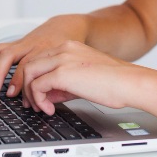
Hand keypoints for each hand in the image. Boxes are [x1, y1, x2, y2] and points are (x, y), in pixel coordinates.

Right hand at [0, 15, 86, 96]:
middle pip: (10, 56)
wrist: (69, 27)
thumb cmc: (70, 51)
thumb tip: (47, 105)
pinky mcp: (17, 42)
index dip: (24, 86)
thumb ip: (60, 84)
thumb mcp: (71, 67)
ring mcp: (23, 43)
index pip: (29, 67)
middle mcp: (33, 45)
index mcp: (48, 51)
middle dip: (0, 75)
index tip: (23, 101)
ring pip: (0, 52)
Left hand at [21, 40, 140, 114]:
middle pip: (30, 64)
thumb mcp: (83, 79)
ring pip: (28, 73)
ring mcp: (62, 59)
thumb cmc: (114, 83)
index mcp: (69, 47)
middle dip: (27, 86)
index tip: (37, 95)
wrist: (129, 83)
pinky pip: (37, 86)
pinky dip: (38, 100)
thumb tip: (47, 95)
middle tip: (32, 104)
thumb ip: (63, 84)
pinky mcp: (62, 73)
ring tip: (40, 107)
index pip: (39, 59)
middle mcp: (63, 49)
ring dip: (30, 93)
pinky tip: (49, 109)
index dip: (34, 78)